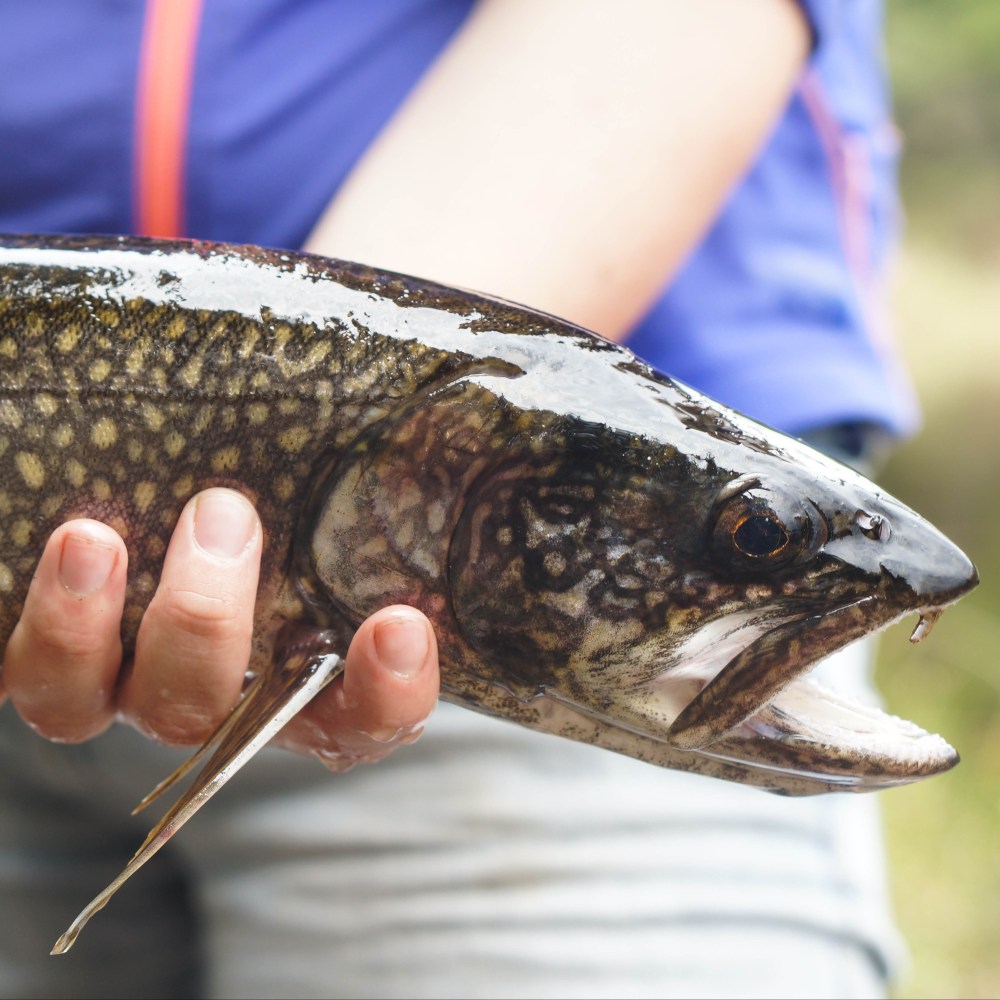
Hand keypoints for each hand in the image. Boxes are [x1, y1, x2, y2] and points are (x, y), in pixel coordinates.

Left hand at [0, 488, 439, 766]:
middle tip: (225, 514)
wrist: (198, 453)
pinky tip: (47, 529)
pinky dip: (13, 610)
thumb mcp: (351, 459)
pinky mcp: (33, 635)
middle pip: (201, 708)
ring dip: (82, 630)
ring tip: (92, 535)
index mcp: (303, 670)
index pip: (363, 718)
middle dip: (205, 622)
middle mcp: (204, 687)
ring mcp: (108, 667)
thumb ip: (397, 453)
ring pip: (76, 701)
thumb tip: (476, 393)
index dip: (384, 693)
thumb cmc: (298, 463)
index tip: (400, 623)